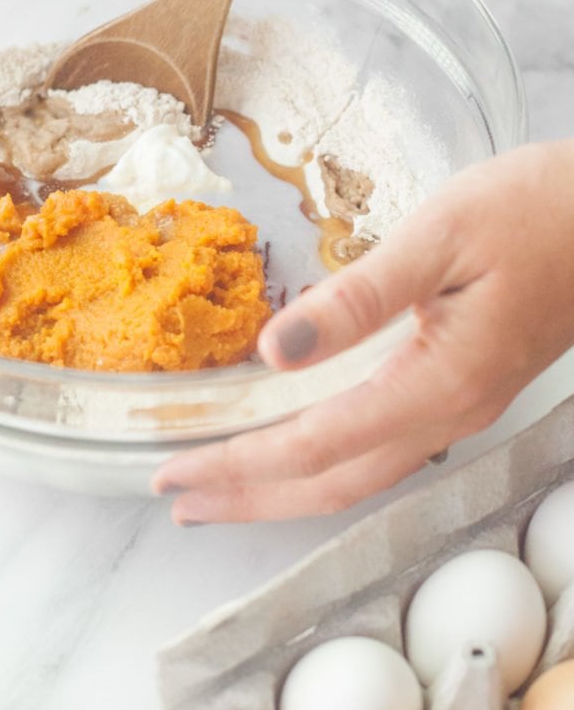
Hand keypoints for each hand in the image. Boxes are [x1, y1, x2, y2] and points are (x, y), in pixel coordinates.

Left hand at [152, 139, 573, 523]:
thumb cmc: (534, 211)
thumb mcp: (438, 237)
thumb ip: (357, 299)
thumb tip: (275, 350)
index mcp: (442, 382)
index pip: (316, 445)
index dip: (240, 464)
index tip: (175, 470)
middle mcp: (450, 413)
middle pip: (333, 483)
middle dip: (249, 496)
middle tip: (177, 499)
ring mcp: (461, 408)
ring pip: (357, 473)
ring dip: (281, 484)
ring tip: (220, 486)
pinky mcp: (463, 388)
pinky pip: (379, 446)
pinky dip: (320, 457)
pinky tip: (292, 443)